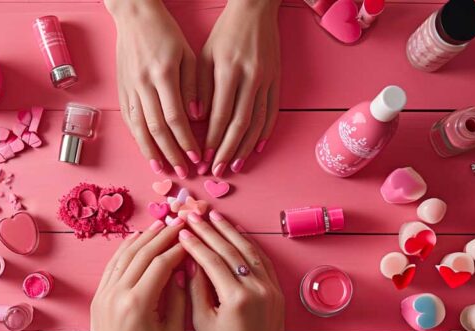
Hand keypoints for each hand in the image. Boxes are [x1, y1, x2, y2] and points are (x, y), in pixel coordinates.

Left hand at [89, 219, 186, 330]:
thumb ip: (179, 299)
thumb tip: (184, 269)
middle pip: (143, 253)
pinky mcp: (98, 296)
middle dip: (163, 234)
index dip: (178, 248)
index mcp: (138, 304)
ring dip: (144, 237)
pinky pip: (113, 265)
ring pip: (126, 255)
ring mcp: (105, 293)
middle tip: (179, 220)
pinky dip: (125, 249)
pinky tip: (137, 238)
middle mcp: (118, 294)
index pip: (161, 264)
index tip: (191, 238)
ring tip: (160, 222)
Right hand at [106, 0, 200, 177]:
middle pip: (157, 129)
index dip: (186, 141)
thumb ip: (193, 86)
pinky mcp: (121, 90)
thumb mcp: (188, 54)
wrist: (134, 16)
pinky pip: (129, 120)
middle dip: (171, 154)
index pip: (175, 118)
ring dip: (152, 153)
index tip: (197, 158)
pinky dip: (138, 139)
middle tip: (184, 173)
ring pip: (139, 128)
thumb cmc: (166, 34)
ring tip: (162, 170)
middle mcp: (143, 84)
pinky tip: (147, 152)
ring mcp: (129, 88)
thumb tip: (197, 118)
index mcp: (164, 74)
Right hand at [179, 210, 284, 330]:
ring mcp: (270, 286)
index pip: (211, 260)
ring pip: (248, 249)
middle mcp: (256, 288)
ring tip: (213, 216)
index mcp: (236, 298)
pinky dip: (248, 243)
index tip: (182, 230)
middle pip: (229, 250)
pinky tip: (236, 231)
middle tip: (193, 215)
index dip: (195, 244)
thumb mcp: (203, 322)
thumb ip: (196, 288)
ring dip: (230, 230)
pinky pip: (262, 259)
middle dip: (209, 230)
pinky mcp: (277, 288)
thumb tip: (191, 260)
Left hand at [197, 0, 280, 175]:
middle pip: (239, 123)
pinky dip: (264, 132)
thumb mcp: (205, 55)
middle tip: (218, 171)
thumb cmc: (224, 33)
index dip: (211, 139)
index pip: (219, 114)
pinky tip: (256, 148)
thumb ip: (200, 87)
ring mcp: (267, 80)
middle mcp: (250, 77)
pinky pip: (272, 111)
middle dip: (227, 150)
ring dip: (245, 147)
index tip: (203, 158)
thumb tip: (197, 119)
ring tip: (236, 165)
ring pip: (257, 121)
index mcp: (227, 70)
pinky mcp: (277, 80)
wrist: (255, 10)